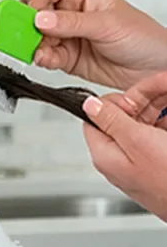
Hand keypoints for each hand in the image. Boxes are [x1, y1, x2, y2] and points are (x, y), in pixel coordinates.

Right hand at [23, 0, 166, 89]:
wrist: (154, 69)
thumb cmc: (142, 37)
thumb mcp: (108, 24)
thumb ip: (71, 22)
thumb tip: (41, 19)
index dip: (31, 0)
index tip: (30, 17)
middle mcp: (66, 11)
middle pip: (31, 12)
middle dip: (27, 25)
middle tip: (26, 37)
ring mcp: (63, 34)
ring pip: (33, 36)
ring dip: (33, 45)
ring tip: (41, 52)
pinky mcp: (62, 56)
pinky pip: (43, 55)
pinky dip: (41, 59)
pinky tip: (47, 60)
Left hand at [82, 73, 166, 220]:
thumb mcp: (137, 142)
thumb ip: (111, 120)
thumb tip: (88, 105)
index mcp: (106, 155)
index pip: (95, 119)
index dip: (113, 103)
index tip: (134, 97)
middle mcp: (121, 158)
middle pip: (125, 117)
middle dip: (146, 98)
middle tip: (163, 84)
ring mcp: (143, 160)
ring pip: (146, 122)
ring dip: (160, 104)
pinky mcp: (161, 161)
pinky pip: (160, 133)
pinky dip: (166, 120)